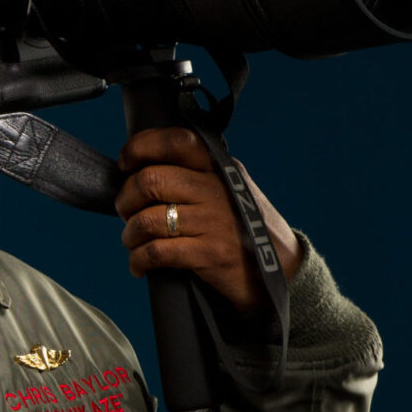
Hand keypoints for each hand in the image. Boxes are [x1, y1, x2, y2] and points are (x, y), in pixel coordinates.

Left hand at [114, 127, 301, 312]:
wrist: (285, 271)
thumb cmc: (244, 230)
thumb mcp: (228, 190)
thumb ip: (194, 176)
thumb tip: (141, 170)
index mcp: (219, 168)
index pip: (176, 141)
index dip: (141, 147)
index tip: (126, 163)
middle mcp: (216, 190)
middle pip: (150, 181)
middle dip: (126, 200)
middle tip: (127, 213)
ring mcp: (214, 222)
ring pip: (147, 219)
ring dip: (130, 235)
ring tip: (133, 243)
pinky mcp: (210, 253)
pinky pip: (157, 252)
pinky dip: (138, 260)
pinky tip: (139, 266)